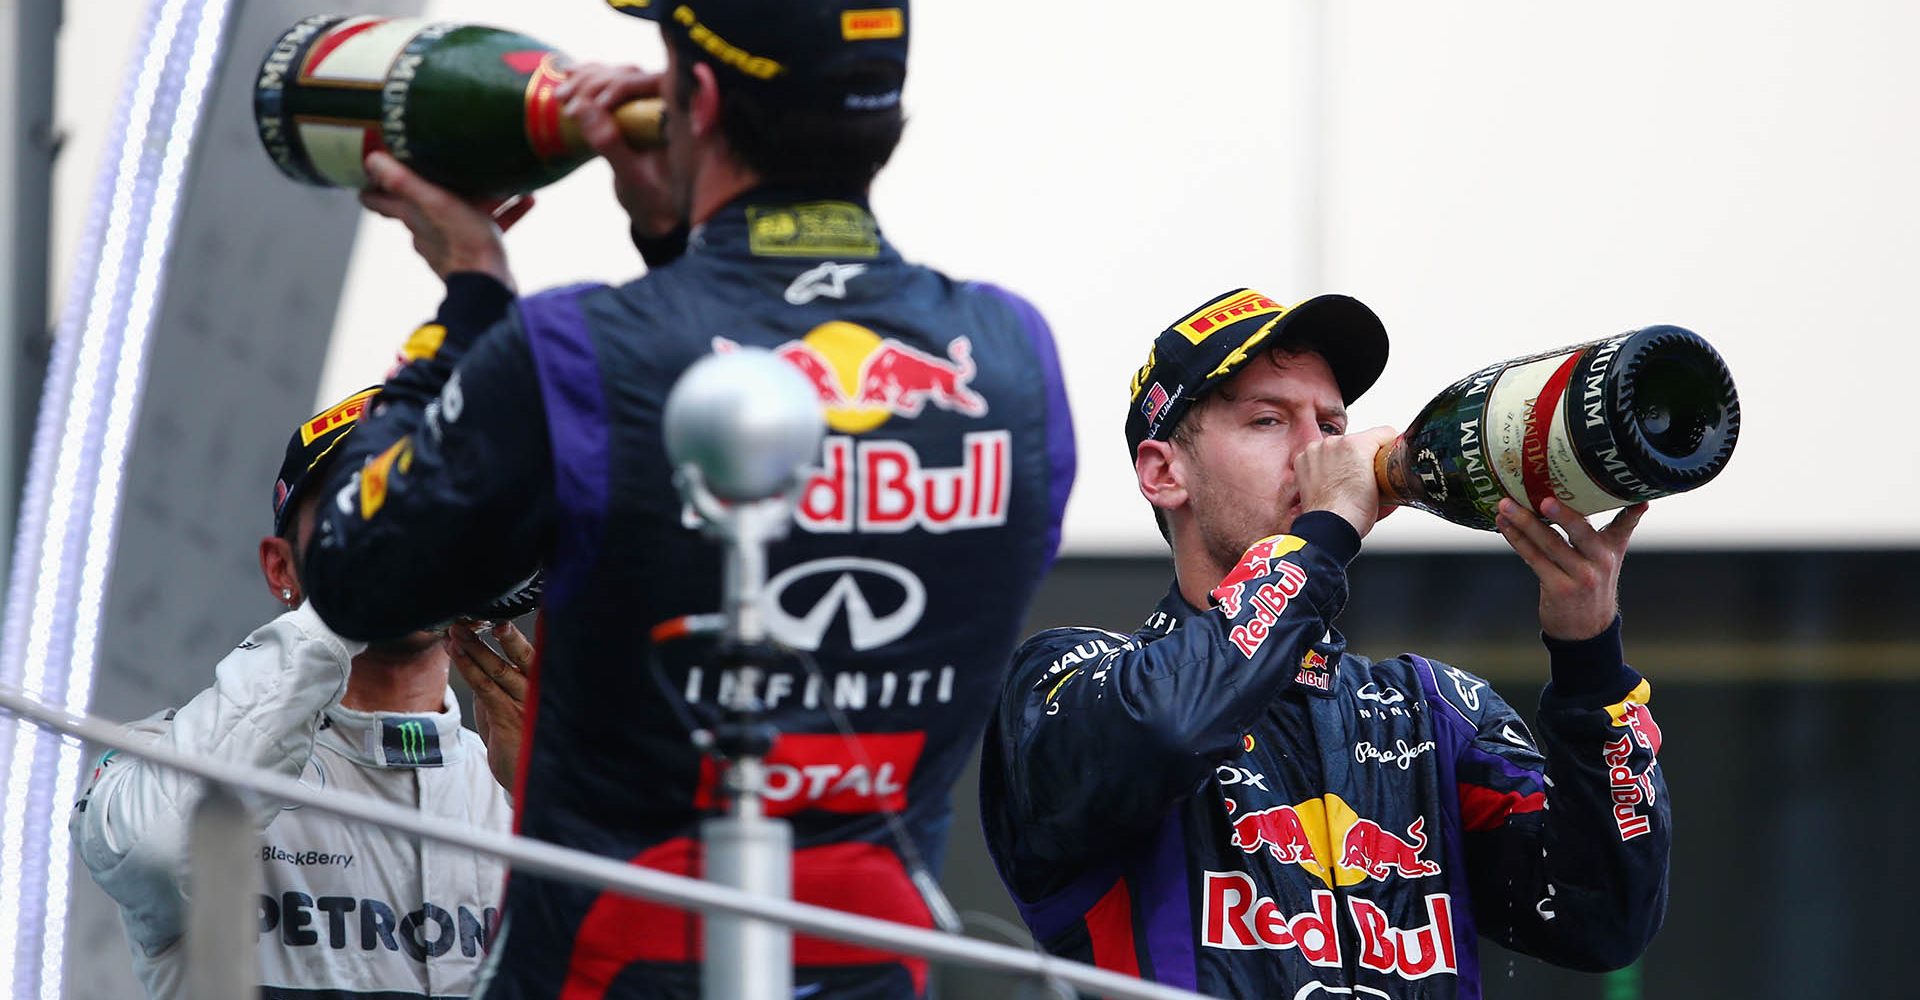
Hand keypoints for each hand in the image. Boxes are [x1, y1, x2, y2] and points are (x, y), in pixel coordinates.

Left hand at [359, 151, 534, 289]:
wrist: (490, 284)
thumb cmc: (463, 243)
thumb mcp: (436, 204)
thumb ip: (404, 182)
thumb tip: (371, 159)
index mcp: (412, 216)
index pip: (378, 201)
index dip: (373, 184)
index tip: (374, 167)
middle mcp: (426, 230)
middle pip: (418, 203)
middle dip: (426, 183)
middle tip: (439, 161)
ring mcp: (451, 242)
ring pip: (458, 212)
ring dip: (474, 197)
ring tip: (498, 180)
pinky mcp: (475, 251)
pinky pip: (488, 226)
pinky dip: (504, 214)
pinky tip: (526, 202)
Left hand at [447, 619, 532, 793]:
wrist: (529, 779)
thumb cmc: (521, 739)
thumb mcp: (512, 706)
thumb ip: (500, 684)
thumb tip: (475, 658)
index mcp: (545, 684)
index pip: (535, 652)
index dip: (518, 633)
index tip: (502, 612)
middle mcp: (539, 691)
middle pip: (523, 655)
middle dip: (502, 633)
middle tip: (481, 614)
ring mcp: (525, 704)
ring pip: (498, 669)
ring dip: (474, 648)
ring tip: (457, 630)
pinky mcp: (508, 718)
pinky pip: (486, 688)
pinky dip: (469, 668)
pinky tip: (457, 654)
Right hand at [556, 63, 679, 237]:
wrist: (658, 212)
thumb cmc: (656, 201)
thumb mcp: (633, 179)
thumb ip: (611, 145)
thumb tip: (584, 109)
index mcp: (682, 119)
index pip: (653, 83)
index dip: (621, 87)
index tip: (596, 106)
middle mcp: (670, 104)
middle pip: (630, 75)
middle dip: (595, 84)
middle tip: (566, 103)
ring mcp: (652, 103)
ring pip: (617, 74)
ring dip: (586, 80)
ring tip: (561, 96)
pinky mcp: (635, 106)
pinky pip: (611, 82)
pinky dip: (588, 78)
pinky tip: (566, 75)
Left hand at [1294, 426, 1400, 537]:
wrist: (1329, 528)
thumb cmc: (1354, 513)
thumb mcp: (1384, 488)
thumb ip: (1388, 468)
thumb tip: (1392, 464)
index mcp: (1356, 445)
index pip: (1384, 433)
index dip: (1390, 446)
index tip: (1388, 455)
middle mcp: (1333, 443)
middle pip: (1359, 440)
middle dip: (1364, 454)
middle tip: (1366, 474)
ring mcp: (1315, 451)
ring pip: (1338, 446)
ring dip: (1343, 458)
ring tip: (1346, 480)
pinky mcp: (1303, 460)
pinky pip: (1319, 455)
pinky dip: (1325, 464)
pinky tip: (1330, 480)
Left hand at [1496, 497, 1647, 640]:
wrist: (1586, 629)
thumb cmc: (1594, 582)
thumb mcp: (1611, 555)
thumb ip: (1620, 527)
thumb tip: (1639, 500)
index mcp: (1612, 549)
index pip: (1624, 524)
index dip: (1629, 511)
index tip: (1625, 497)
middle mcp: (1600, 562)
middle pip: (1579, 531)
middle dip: (1561, 514)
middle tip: (1543, 498)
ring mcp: (1579, 576)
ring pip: (1549, 543)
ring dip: (1523, 522)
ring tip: (1505, 505)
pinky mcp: (1557, 588)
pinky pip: (1533, 558)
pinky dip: (1516, 539)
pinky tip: (1504, 524)